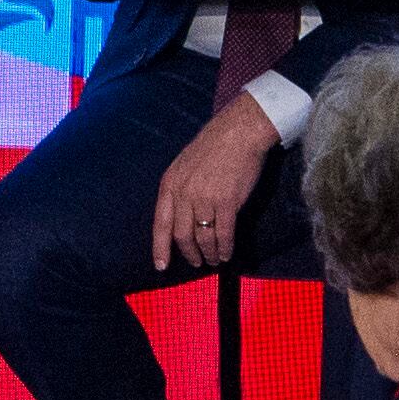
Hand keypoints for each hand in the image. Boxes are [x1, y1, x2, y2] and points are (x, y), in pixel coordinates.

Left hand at [149, 93, 280, 270]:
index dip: (160, 248)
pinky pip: (224, 234)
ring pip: (203, 238)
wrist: (238, 133)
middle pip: (181, 236)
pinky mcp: (227, 202)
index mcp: (170, 184)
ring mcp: (205, 198)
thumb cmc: (212, 148)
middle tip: (197, 263)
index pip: (160, 224)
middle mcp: (184, 194)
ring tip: (215, 260)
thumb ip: (180, 190)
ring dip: (209, 254)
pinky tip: (227, 253)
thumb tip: (182, 217)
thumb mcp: (183, 166)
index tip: (161, 266)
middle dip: (190, 254)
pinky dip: (225, 247)